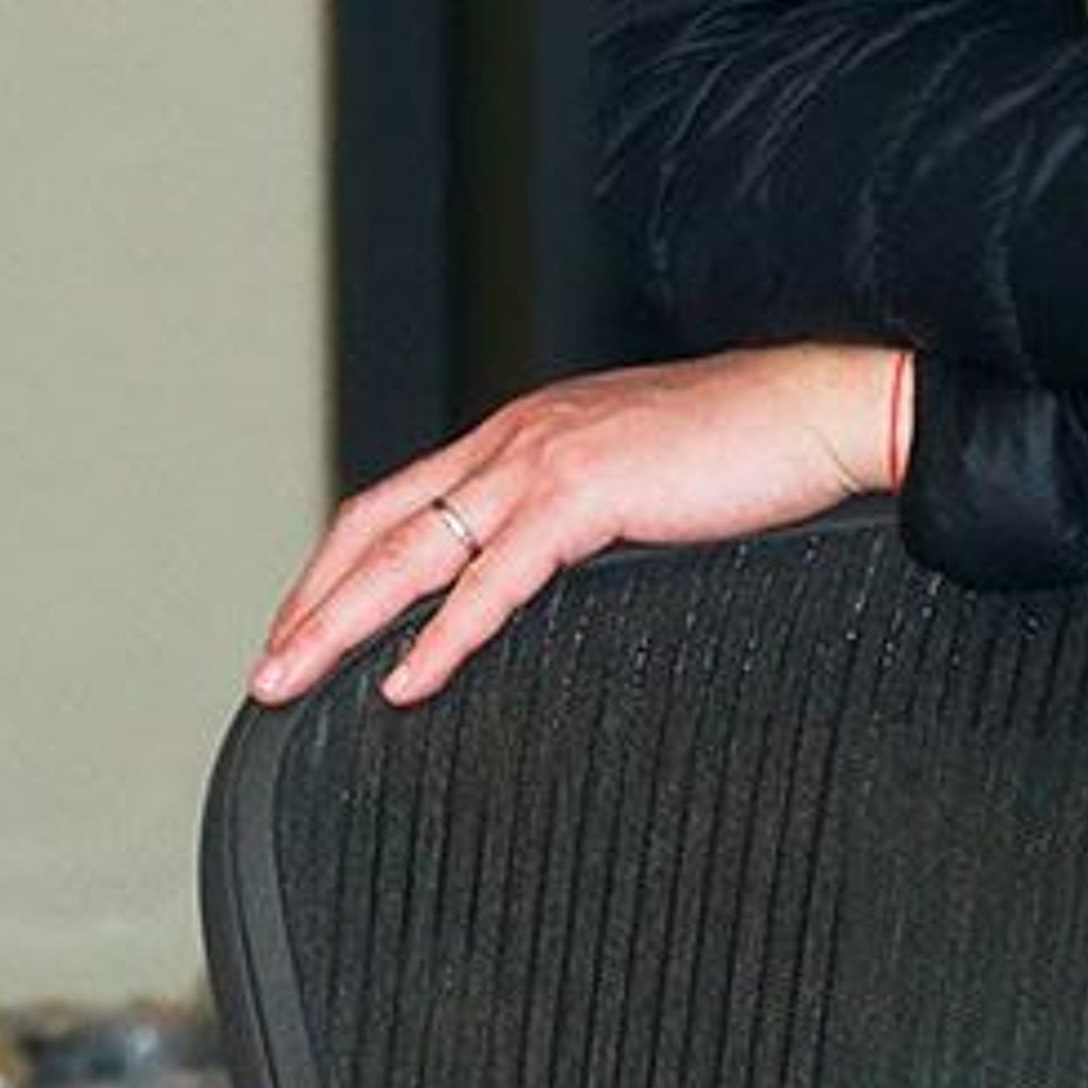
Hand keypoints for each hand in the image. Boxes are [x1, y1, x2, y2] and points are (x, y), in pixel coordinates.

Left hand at [250, 340, 909, 708]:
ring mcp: (547, 459)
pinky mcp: (585, 493)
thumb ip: (580, 515)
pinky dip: (438, 636)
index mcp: (530, 428)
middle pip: (379, 521)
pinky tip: (406, 680)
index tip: (308, 625)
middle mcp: (520, 435)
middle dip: (311, 599)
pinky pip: (490, 580)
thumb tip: (544, 576)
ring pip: (411, 549)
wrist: (820, 407)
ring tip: (295, 678)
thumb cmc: (752, 447)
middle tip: (267, 671)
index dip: (342, 565)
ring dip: (340, 620)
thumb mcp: (640, 476)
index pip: (405, 496)